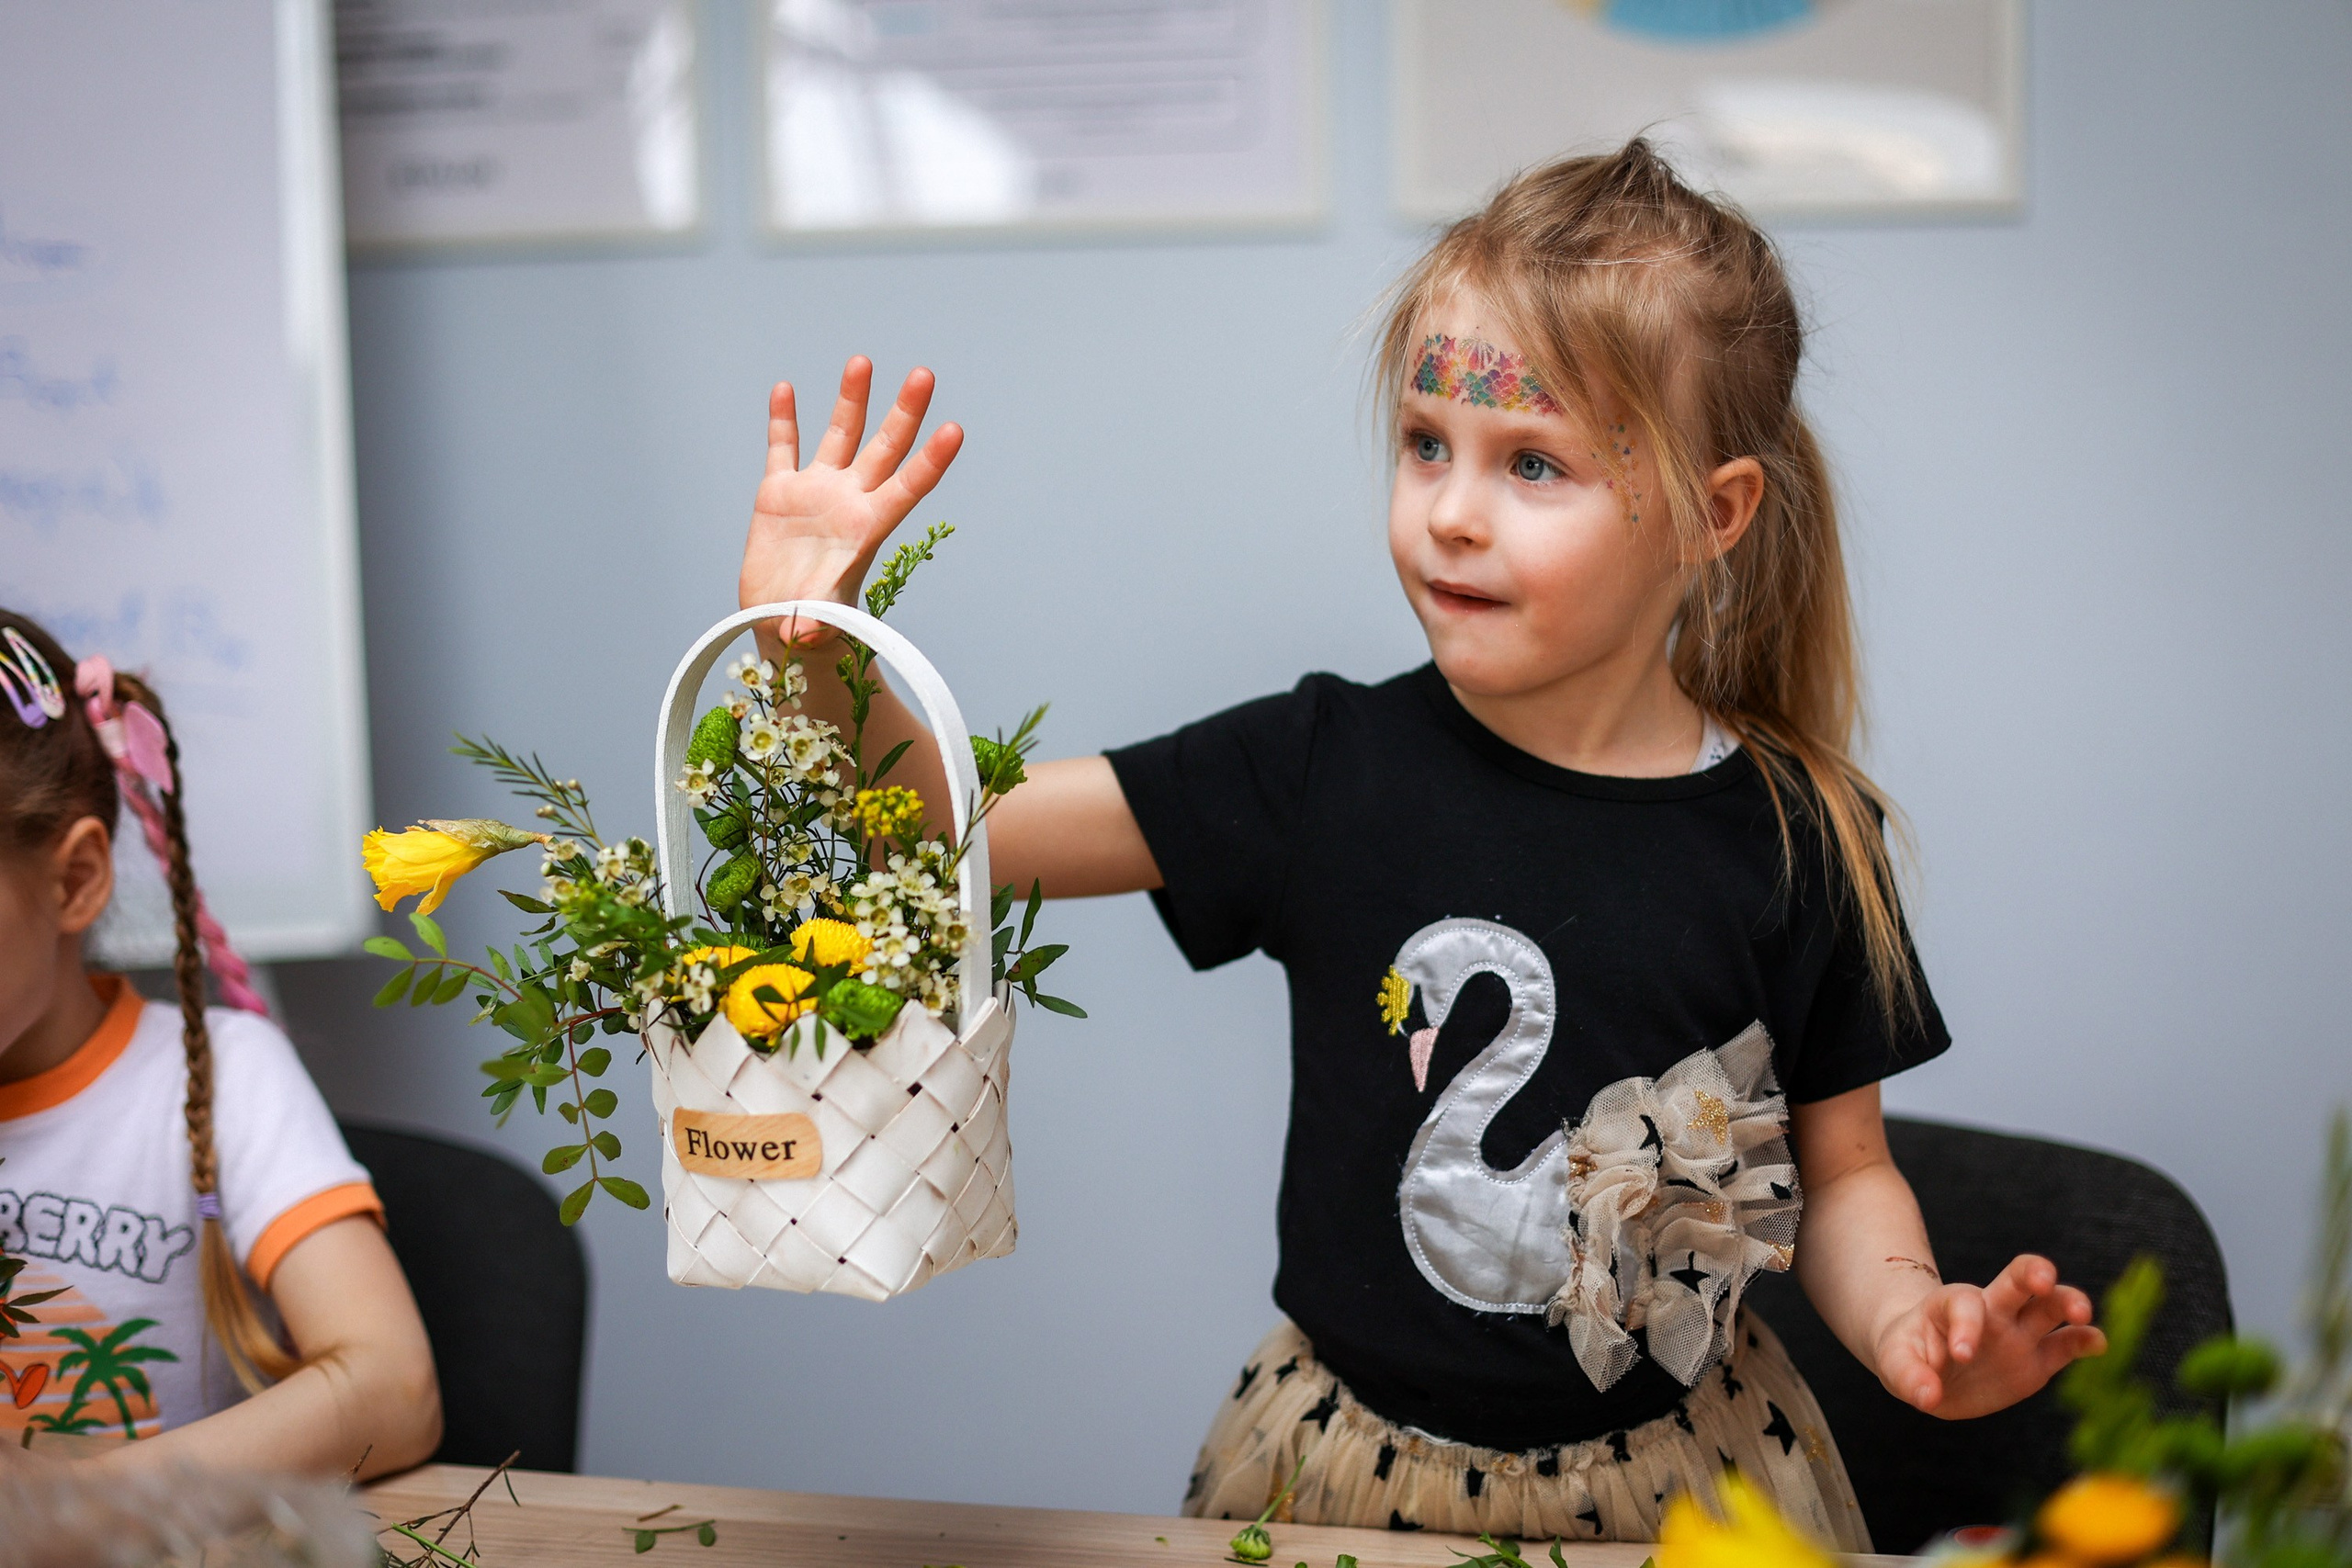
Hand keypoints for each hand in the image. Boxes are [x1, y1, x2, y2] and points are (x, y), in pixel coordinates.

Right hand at [739, 356, 962, 650]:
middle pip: (885, 448)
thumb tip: (804, 636)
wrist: (782, 621)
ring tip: (863, 361)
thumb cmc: (812, 627)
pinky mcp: (779, 493)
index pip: (909, 487)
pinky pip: (783, 447)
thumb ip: (815, 622)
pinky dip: (783, 419)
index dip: (932, 460)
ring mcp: (816, 492)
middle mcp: (849, 501)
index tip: (955, 430)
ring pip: (840, 434)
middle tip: (925, 374)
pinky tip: (785, 388)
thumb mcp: (816, 625)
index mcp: (869, 529)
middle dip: (904, 411)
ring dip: (851, 399)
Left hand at [1872, 1253, 2105, 1418]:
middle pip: (2018, 1279)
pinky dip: (2085, 1341)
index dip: (1966, 1326)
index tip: (1962, 1354)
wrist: (1926, 1370)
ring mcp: (2019, 1333)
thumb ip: (1910, 1377)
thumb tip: (1927, 1398)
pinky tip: (2099, 1343)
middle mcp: (1993, 1311)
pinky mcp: (2037, 1361)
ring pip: (2050, 1306)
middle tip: (2044, 1280)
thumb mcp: (1896, 1362)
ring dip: (2069, 1302)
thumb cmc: (1908, 1355)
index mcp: (1954, 1304)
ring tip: (2082, 1314)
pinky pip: (2066, 1346)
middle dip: (2033, 1272)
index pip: (1965, 1304)